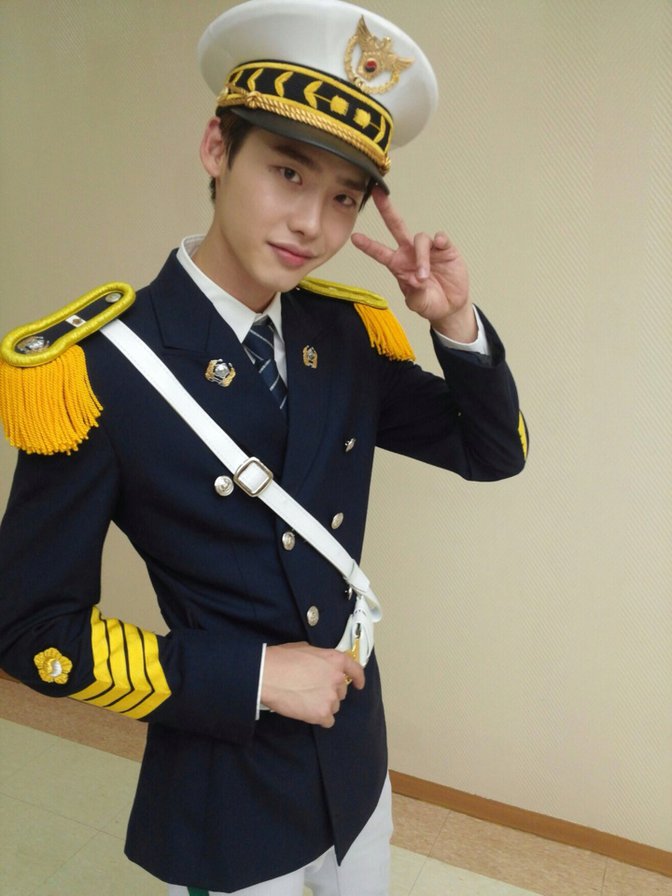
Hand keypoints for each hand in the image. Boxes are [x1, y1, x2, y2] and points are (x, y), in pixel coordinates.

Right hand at [261, 642, 364, 727]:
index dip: (359, 678)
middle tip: (313, 690)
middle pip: (341, 691)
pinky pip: (328, 721)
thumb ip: (321, 658)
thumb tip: (321, 665)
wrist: (268, 675)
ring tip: (306, 700)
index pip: (356, 670)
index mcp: (335, 660)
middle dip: (330, 691)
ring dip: (324, 705)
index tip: (359, 684)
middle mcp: (337, 679)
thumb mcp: (306, 649)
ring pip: (334, 706)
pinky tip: (307, 712)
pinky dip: (319, 718)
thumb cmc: (282, 659)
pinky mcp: (322, 713)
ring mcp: (331, 697)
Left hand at [351, 187, 475, 341]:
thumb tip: (416, 280)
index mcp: (398, 265)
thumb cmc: (429, 303)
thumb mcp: (419, 304)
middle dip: (386, 210)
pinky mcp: (445, 249)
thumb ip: (415, 295)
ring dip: (421, 258)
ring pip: (420, 239)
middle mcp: (410, 253)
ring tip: (423, 278)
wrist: (451, 305)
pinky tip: (440, 248)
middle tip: (377, 193)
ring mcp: (428, 249)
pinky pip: (440, 238)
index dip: (368, 245)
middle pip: (396, 226)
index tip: (354, 237)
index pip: (380, 252)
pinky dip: (439, 241)